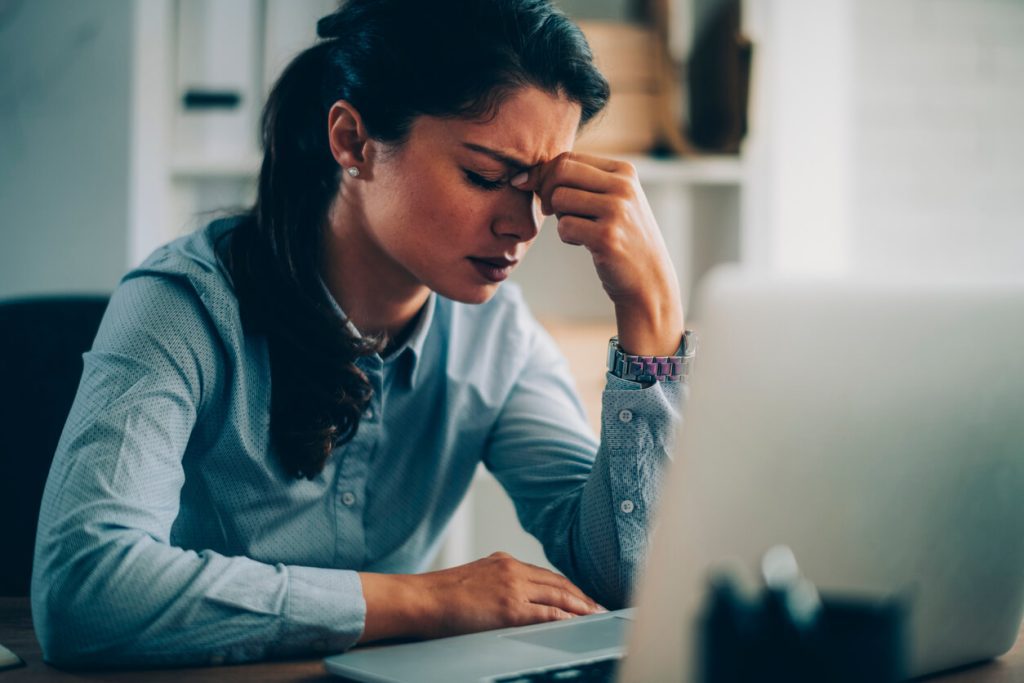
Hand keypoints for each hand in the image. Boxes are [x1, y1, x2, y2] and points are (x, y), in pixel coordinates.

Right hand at [358, 552, 603, 642]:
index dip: (568, 586)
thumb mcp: (475, 579)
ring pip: (557, 596)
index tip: (582, 596)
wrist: (420, 599)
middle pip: (558, 582)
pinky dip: (564, 618)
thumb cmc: (440, 596)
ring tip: (595, 616)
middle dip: (581, 596)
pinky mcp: (509, 608)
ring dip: (580, 607)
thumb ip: (497, 583)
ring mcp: (512, 587)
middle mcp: (512, 569)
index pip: (546, 574)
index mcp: (504, 561)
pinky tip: (576, 623)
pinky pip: (546, 614)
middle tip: (599, 607)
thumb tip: (515, 600)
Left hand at [511, 153, 683, 355]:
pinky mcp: (607, 237)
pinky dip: (567, 237)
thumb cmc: (622, 237)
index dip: (546, 175)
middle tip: (549, 210)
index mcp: (624, 171)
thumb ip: (581, 181)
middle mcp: (623, 187)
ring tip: (578, 229)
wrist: (649, 279)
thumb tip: (527, 175)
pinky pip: (564, 227)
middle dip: (545, 190)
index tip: (541, 193)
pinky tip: (585, 244)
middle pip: (561, 171)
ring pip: (559, 199)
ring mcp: (617, 211)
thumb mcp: (613, 200)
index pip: (569, 158)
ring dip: (560, 217)